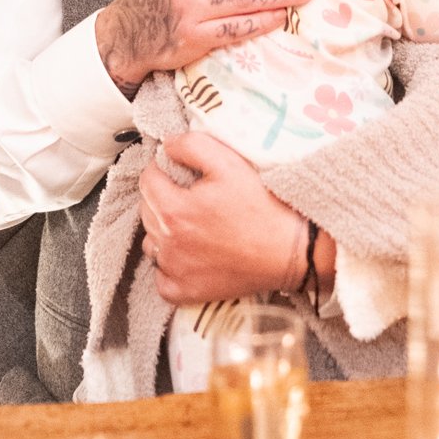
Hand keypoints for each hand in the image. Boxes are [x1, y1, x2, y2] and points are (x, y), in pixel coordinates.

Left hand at [141, 133, 305, 306]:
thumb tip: (167, 147)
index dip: (162, 169)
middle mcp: (168, 243)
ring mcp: (176, 271)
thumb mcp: (229, 163)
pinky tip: (189, 256)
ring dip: (163, 233)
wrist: (291, 251)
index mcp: (173, 210)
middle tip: (191, 195)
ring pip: (151, 244)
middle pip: (147, 211)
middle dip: (162, 198)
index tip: (178, 170)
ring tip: (191, 225)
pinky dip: (169, 268)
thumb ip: (191, 146)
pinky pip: (162, 279)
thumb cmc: (262, 206)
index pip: (147, 180)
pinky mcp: (187, 292)